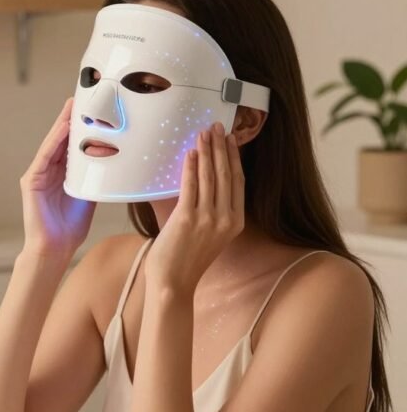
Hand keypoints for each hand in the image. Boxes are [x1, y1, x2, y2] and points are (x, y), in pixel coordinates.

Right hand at [20, 98, 95, 258]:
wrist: (55, 248)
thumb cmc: (71, 225)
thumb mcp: (90, 194)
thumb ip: (97, 176)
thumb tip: (116, 161)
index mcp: (62, 173)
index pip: (72, 144)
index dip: (80, 126)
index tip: (92, 107)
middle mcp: (48, 169)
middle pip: (61, 138)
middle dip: (71, 118)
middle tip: (83, 97)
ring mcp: (38, 174)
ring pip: (53, 143)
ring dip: (62, 124)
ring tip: (73, 106)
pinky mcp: (31, 181)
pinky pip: (45, 157)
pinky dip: (54, 141)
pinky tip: (62, 128)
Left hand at [144, 122, 244, 294]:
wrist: (173, 284)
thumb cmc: (187, 260)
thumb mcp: (209, 234)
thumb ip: (210, 210)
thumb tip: (201, 179)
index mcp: (235, 223)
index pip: (238, 182)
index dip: (234, 158)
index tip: (230, 140)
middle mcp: (226, 220)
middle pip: (226, 174)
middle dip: (221, 147)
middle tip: (216, 126)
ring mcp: (208, 219)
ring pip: (210, 177)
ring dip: (207, 151)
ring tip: (203, 133)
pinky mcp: (187, 219)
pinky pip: (191, 186)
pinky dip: (191, 167)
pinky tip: (191, 153)